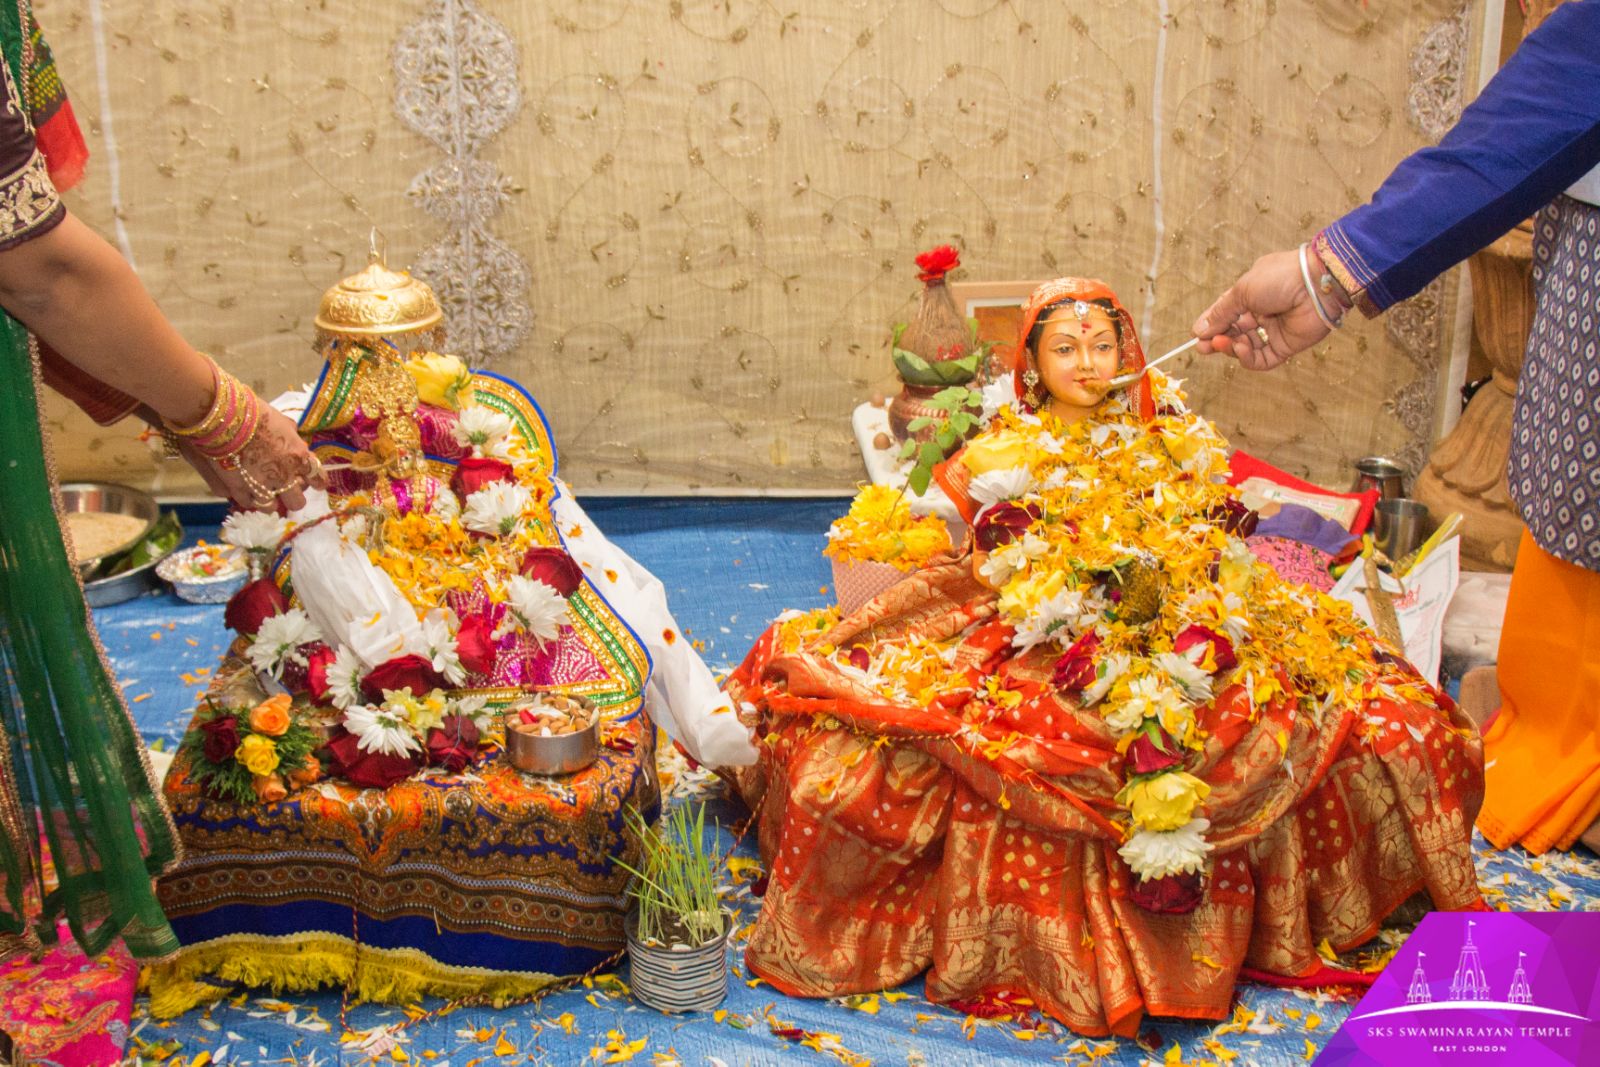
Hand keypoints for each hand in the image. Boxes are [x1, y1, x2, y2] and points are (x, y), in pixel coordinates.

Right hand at [217, 404, 325, 512]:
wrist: (225, 420)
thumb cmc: (255, 413)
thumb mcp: (281, 421)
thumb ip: (290, 434)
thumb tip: (293, 436)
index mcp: (298, 456)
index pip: (317, 477)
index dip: (316, 482)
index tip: (316, 484)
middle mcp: (284, 475)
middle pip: (297, 502)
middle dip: (293, 498)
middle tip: (286, 491)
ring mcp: (262, 485)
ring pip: (271, 508)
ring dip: (269, 502)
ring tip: (263, 494)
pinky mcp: (239, 489)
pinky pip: (247, 503)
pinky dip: (248, 498)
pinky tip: (246, 493)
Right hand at [1192, 249, 1331, 369]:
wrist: (1316, 284)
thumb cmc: (1279, 278)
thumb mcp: (1241, 292)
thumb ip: (1221, 313)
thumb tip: (1198, 330)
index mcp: (1251, 294)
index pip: (1226, 312)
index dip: (1211, 324)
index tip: (1196, 335)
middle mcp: (1262, 313)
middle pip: (1233, 332)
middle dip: (1217, 339)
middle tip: (1204, 347)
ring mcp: (1273, 330)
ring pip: (1245, 347)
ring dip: (1231, 347)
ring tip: (1223, 343)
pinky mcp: (1285, 346)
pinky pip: (1262, 359)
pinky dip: (1248, 357)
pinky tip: (1241, 348)